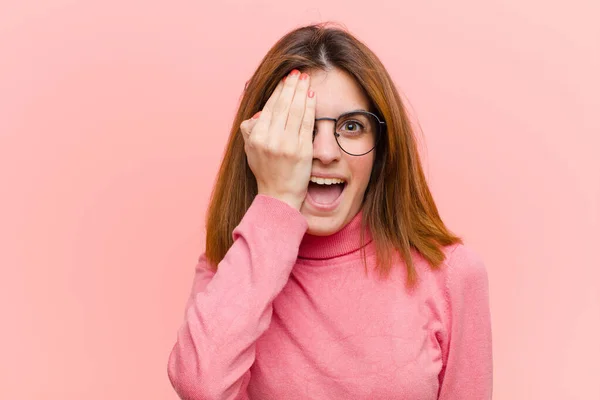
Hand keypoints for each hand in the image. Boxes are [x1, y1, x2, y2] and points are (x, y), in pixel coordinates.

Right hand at [240, 70, 315, 210]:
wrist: (278, 196)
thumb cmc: (266, 173)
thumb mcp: (250, 151)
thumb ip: (250, 131)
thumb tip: (258, 114)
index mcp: (256, 137)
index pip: (269, 107)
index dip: (278, 91)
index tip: (285, 80)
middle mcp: (270, 139)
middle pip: (282, 105)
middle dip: (290, 86)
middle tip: (296, 72)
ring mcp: (286, 144)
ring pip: (295, 111)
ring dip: (300, 92)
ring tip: (305, 79)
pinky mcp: (302, 150)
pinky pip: (306, 123)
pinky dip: (310, 107)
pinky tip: (312, 96)